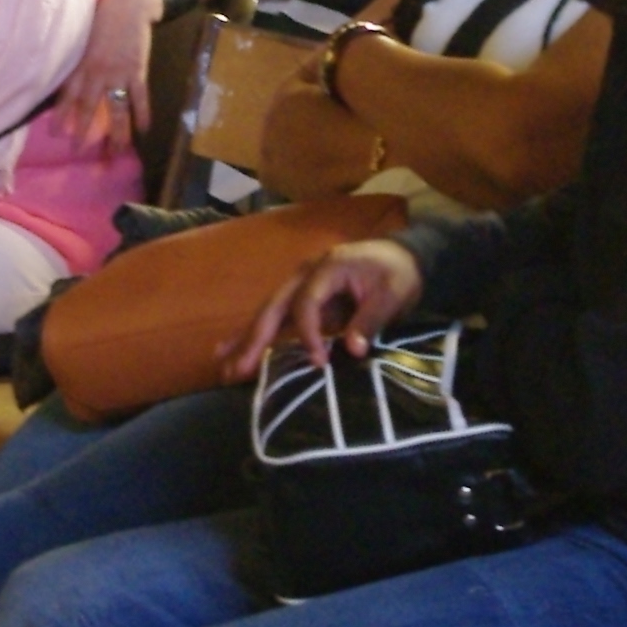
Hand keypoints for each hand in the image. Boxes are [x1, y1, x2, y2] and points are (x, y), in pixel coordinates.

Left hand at [56, 0, 159, 147]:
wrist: (129, 2)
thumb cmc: (101, 15)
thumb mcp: (81, 35)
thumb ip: (76, 57)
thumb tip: (65, 74)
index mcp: (81, 63)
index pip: (67, 94)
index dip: (60, 114)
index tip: (54, 133)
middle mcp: (97, 72)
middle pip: (88, 107)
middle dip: (82, 130)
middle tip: (77, 150)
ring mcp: (119, 73)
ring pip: (116, 109)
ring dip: (116, 133)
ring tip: (115, 152)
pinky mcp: (137, 70)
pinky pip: (140, 97)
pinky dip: (143, 114)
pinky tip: (145, 130)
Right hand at [226, 239, 423, 376]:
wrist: (403, 257)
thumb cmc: (398, 273)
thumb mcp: (392, 295)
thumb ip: (370, 320)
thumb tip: (352, 350)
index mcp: (327, 268)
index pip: (306, 303)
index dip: (308, 334)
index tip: (318, 362)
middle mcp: (305, 274)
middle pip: (274, 307)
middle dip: (255, 339)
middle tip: (236, 369)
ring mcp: (300, 286)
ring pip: (268, 313)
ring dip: (246, 340)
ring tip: (223, 366)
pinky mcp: (301, 300)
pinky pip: (276, 319)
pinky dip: (256, 336)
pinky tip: (231, 352)